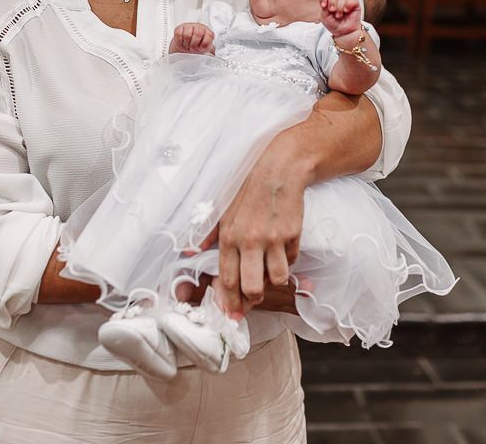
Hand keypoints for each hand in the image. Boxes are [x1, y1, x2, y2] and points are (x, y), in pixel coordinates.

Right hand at [170, 22, 214, 54]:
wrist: (186, 48)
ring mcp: (189, 26)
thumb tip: (217, 56)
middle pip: (198, 33)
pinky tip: (183, 42)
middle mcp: (199, 27)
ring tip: (188, 45)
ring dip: (187, 43)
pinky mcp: (180, 28)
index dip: (203, 45)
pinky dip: (180, 41)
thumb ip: (212, 52)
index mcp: (208, 32)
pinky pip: (179, 34)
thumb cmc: (197, 48)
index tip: (200, 48)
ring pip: (187, 34)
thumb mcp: (206, 50)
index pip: (209, 35)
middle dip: (194, 44)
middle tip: (192, 48)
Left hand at [203, 135, 308, 317]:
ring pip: (276, 279)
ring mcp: (272, 239)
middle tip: (254, 298)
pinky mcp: (292, 235)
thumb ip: (208, 234)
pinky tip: (282, 250)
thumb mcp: (222, 209)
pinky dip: (288, 261)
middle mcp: (249, 241)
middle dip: (253, 299)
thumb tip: (192, 251)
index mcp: (228, 237)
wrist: (278, 171)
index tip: (232, 314)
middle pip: (251, 288)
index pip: (227, 279)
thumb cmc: (247, 190)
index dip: (229, 302)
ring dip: (274, 280)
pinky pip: (291, 260)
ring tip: (271, 272)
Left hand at [320, 0, 361, 37]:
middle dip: (332, 2)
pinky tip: (346, 10)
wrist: (344, 33)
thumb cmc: (335, 25)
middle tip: (332, 11)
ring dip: (340, 7)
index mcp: (329, 2)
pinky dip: (348, 4)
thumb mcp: (324, 18)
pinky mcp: (355, 4)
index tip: (323, 6)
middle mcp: (338, 0)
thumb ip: (324, 8)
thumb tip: (326, 1)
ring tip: (339, 15)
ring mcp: (347, 1)